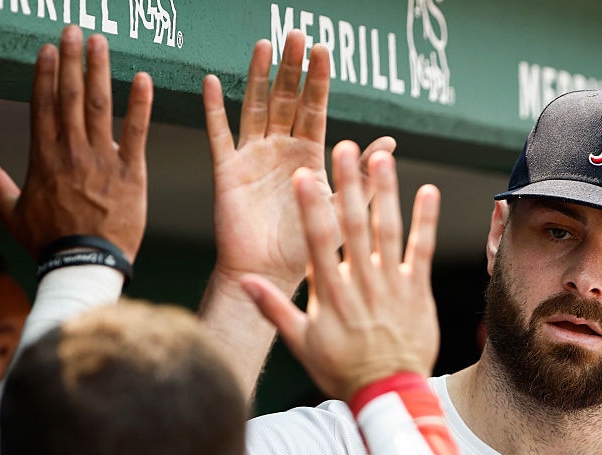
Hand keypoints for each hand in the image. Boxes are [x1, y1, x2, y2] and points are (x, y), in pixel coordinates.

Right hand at [0, 25, 151, 261]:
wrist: (85, 264)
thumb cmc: (50, 241)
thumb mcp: (14, 211)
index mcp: (43, 157)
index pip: (43, 105)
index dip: (46, 74)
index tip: (49, 49)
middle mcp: (71, 151)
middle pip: (69, 96)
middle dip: (71, 60)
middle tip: (74, 30)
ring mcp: (102, 160)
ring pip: (99, 106)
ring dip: (100, 70)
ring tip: (100, 42)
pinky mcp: (131, 172)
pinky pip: (138, 132)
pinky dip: (141, 104)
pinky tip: (144, 79)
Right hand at [204, 29, 395, 293]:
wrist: (272, 272)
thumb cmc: (309, 245)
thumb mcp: (343, 208)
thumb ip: (362, 176)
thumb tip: (390, 143)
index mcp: (309, 155)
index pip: (315, 109)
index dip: (319, 81)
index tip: (324, 50)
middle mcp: (280, 149)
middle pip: (285, 100)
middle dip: (291, 68)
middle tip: (296, 34)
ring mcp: (253, 157)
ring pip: (255, 107)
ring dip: (258, 77)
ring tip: (264, 46)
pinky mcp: (228, 171)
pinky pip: (220, 135)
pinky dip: (214, 110)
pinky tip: (211, 83)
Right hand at [240, 143, 438, 402]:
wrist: (388, 392)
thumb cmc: (342, 369)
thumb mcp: (301, 343)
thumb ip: (274, 309)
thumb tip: (246, 281)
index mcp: (331, 293)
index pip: (318, 243)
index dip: (312, 208)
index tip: (305, 177)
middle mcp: (361, 282)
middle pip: (353, 226)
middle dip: (347, 185)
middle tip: (343, 148)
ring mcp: (391, 284)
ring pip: (388, 230)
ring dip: (386, 192)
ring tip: (382, 158)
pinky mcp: (417, 289)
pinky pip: (422, 249)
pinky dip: (426, 220)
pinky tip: (428, 191)